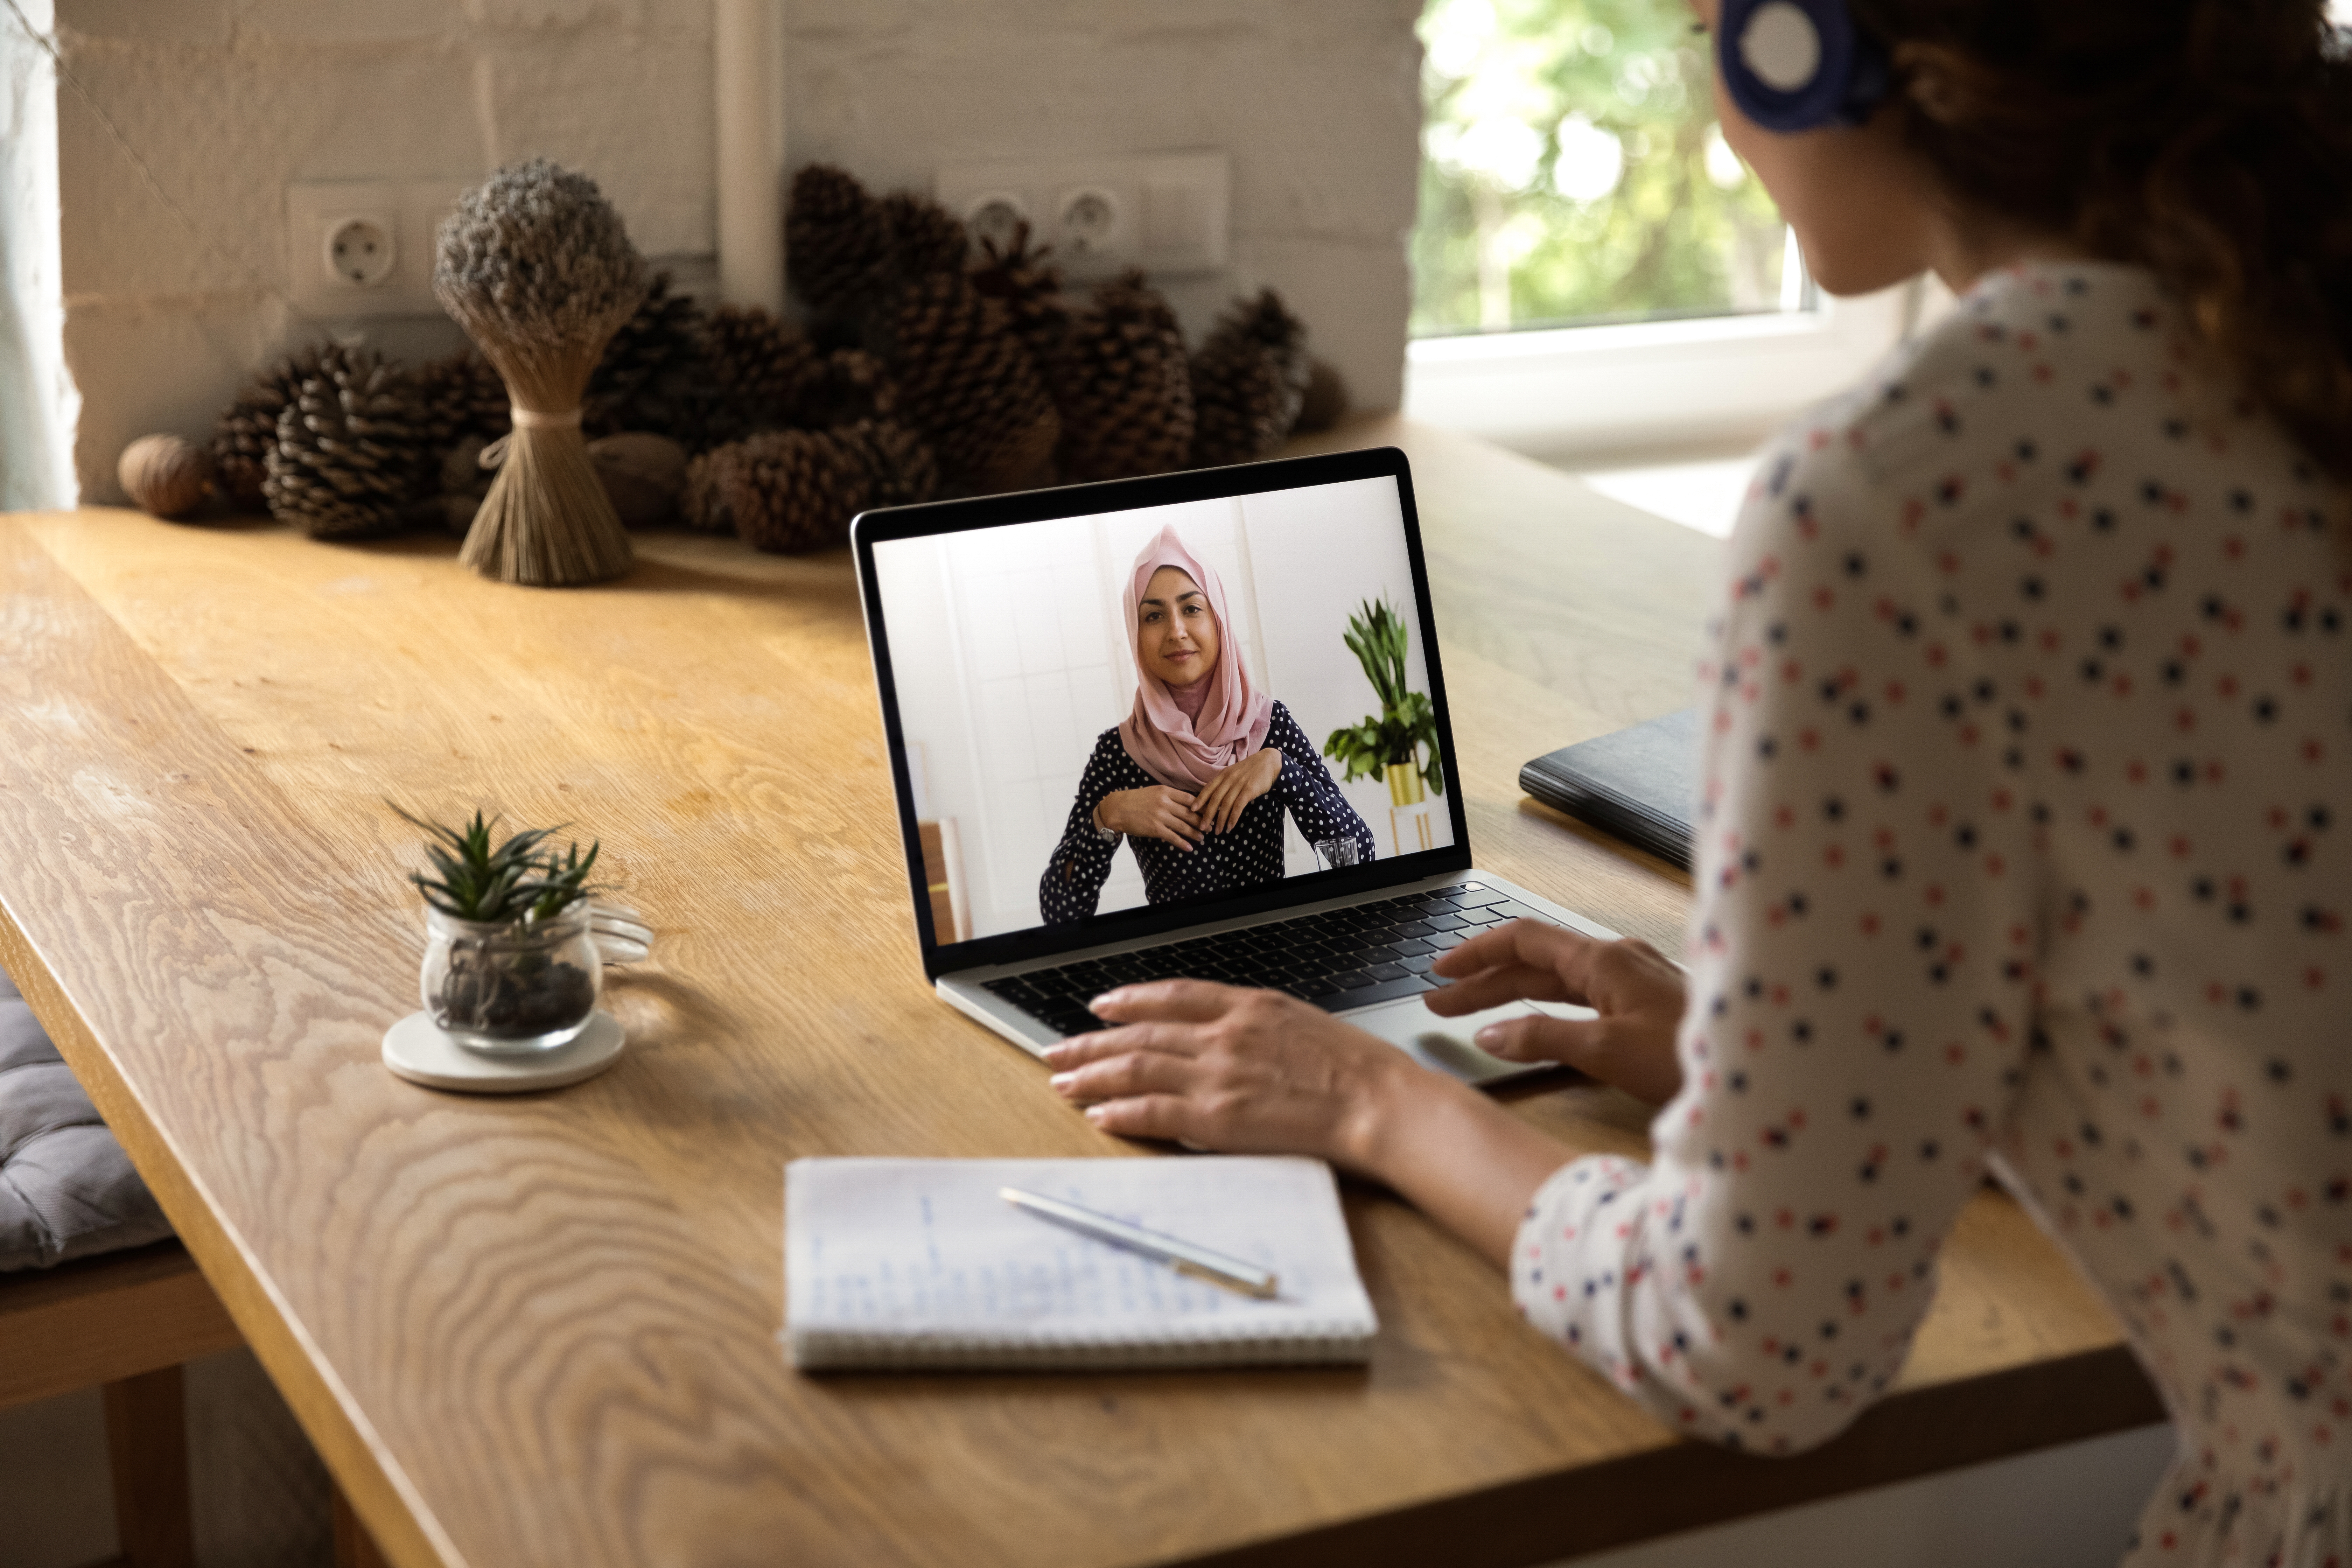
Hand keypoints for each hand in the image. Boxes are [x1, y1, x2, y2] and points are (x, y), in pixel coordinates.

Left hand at [1046, 978, 1579, 1266]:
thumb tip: (1221, 1034)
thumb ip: (1254, 1024)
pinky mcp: (1219, 1117)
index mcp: (1247, 1005)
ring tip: (1063, 1082)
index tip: (1101, 1005)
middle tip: (1058, 1051)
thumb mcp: (1301, 1021)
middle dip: (1093, 1042)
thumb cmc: (1354, 1068)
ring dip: (1094, 1074)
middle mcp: (1225, 1034)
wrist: (1380, 1101)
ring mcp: (1219, 1074)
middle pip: (1141, 1034)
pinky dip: (1122, 1112)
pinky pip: (1155, 1112)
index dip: (1129, 1000)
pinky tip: (1098, 1115)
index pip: (1171, 995)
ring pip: (1137, 1068)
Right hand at [1096, 786, 1202, 850]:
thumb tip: (1186, 803)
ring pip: (1183, 826)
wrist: (1117, 809)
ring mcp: (1160, 816)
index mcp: (1165, 791)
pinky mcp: (1155, 829)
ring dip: (1195, 833)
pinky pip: (1173, 837)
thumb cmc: (1135, 800)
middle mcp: (1164, 802)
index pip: (1190, 799)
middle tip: (1210, 827)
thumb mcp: (1153, 792)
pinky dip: (1182, 843)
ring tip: (1202, 838)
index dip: (1201, 806)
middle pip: (1189, 813)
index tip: (1207, 812)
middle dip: (1202, 821)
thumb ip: (1169, 796)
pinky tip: (1189, 848)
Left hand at [1189, 748, 1282, 833]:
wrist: (1270, 762)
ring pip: (1225, 805)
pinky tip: (1230, 826)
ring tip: (1217, 831)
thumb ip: (1225, 782)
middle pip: (1214, 799)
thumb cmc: (1252, 769)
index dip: (1199, 799)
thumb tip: (1216, 798)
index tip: (1192, 810)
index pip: (1208, 788)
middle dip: (1207, 814)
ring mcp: (1239, 784)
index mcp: (1224, 774)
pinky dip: (1233, 818)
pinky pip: (1238, 806)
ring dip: (1220, 820)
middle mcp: (1229, 779)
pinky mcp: (1249, 790)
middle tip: (1202, 827)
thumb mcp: (1235, 772)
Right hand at [1426, 923, 1687, 1104]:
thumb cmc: (1696, 1056)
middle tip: (1440, 1003)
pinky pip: (1581, 999)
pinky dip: (1546, 1010)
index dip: (1476, 953)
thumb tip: (1491, 1035)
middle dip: (1482, 981)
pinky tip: (1533, 1027)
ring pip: (1558, 982)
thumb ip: (1543, 1039)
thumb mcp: (1607, 1051)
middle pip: (1535, 963)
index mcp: (1605, 959)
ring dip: (1511, 996)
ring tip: (1470, 1014)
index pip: (1523, 941)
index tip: (1440, 972)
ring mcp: (1635, 982)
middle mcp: (1619, 961)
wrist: (1766, 1068)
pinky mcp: (1646, 1007)